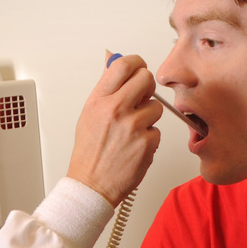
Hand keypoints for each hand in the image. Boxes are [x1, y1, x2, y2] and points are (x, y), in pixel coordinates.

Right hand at [66, 53, 163, 205]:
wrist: (92, 185)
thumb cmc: (90, 153)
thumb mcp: (89, 115)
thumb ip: (106, 89)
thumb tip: (115, 62)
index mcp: (99, 101)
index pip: (123, 65)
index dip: (136, 62)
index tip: (139, 67)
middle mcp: (115, 110)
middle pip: (145, 78)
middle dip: (147, 87)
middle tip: (142, 97)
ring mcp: (133, 126)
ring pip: (156, 107)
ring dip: (149, 117)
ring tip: (132, 131)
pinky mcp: (147, 142)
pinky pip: (157, 130)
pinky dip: (149, 138)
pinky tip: (135, 147)